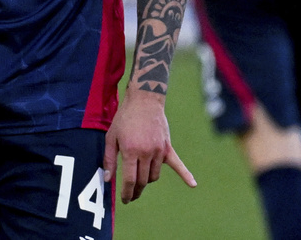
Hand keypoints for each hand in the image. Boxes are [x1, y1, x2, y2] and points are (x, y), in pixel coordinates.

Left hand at [103, 89, 195, 203]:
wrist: (144, 101)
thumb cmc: (124, 118)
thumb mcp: (111, 137)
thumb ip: (109, 159)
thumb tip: (108, 179)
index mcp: (130, 151)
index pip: (130, 179)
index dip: (127, 192)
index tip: (125, 200)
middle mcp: (146, 153)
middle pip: (143, 180)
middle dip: (136, 191)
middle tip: (131, 197)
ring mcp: (158, 151)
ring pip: (154, 175)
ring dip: (147, 181)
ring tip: (140, 181)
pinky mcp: (167, 147)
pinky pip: (177, 164)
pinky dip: (185, 175)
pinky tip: (192, 184)